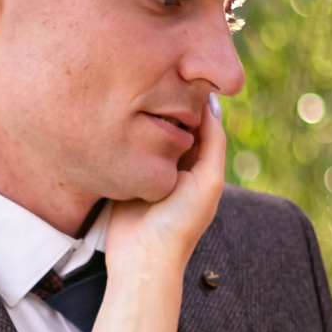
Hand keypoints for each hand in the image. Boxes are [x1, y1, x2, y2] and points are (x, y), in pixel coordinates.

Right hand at [106, 94, 227, 288]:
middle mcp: (175, 165)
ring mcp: (148, 170)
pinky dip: (124, 133)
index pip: (200, 123)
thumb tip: (212, 102)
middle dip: (166, 105)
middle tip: (154, 76)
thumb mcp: (208, 179)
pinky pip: (126, 147)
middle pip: (172, 125)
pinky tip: (117, 116)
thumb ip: (214, 141)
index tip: (182, 73)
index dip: (193, 100)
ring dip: (143, 116)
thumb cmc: (180, 222)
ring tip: (134, 91)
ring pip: (148, 133)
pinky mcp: (124, 175)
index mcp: (200, 165)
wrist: (142, 257)